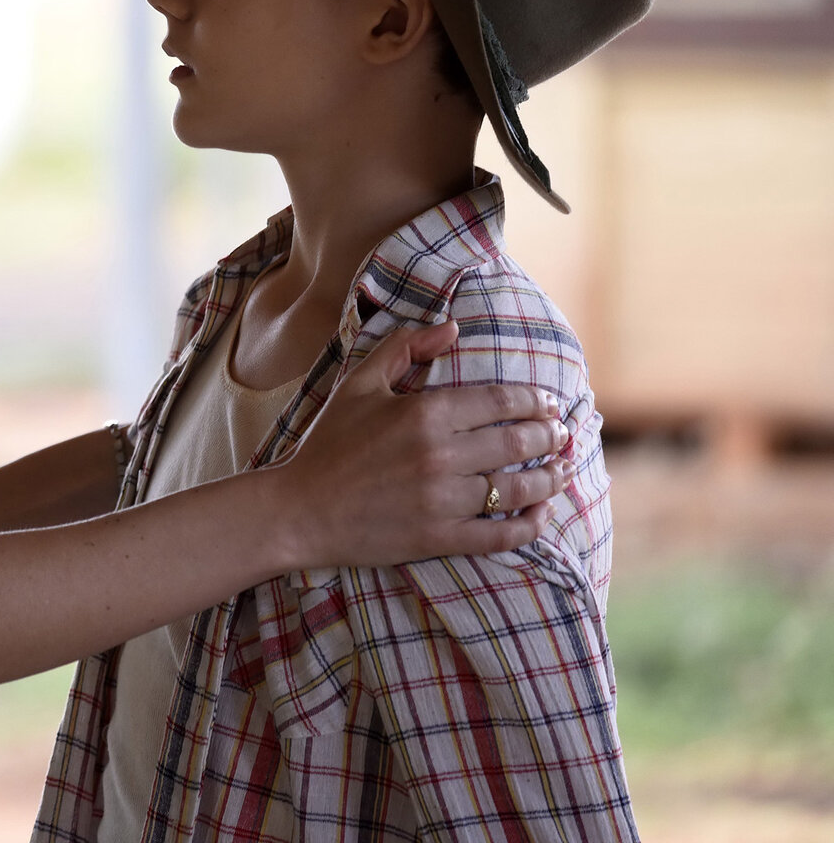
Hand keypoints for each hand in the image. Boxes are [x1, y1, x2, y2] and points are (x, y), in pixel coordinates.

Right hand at [273, 320, 567, 569]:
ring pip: (519, 488)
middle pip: (519, 442)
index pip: (501, 401)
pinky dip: (531, 524)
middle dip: (552, 436)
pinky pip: (502, 534)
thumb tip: (452, 328)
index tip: (549, 403)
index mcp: (424, 413)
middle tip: (565, 434)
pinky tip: (543, 514)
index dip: (534, 401)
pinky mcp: (441, 538)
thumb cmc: (328, 444)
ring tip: (565, 470)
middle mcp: (440, 455)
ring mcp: (443, 500)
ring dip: (552, 478)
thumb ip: (403, 348)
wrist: (299, 509)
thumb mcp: (358, 384)